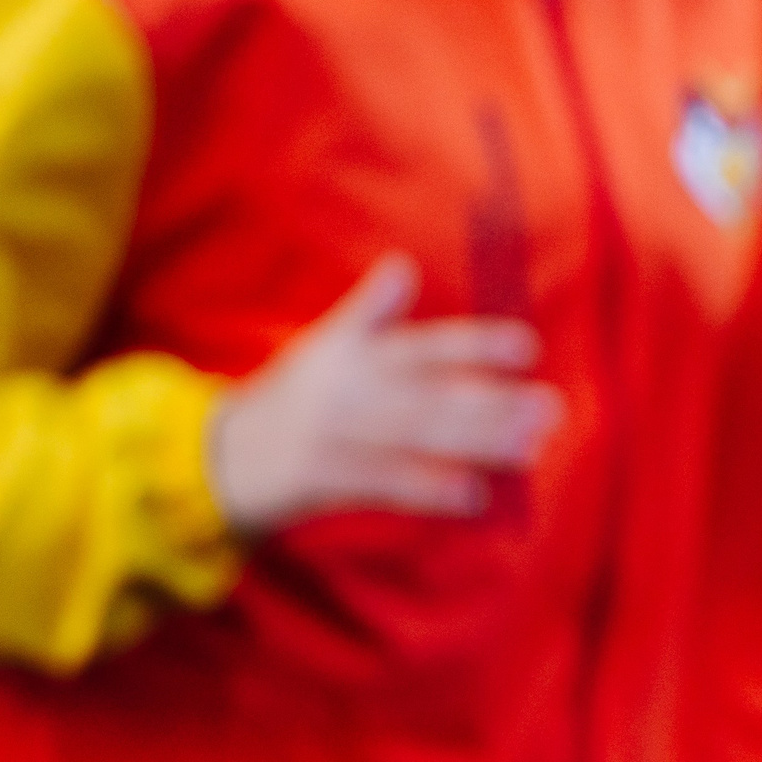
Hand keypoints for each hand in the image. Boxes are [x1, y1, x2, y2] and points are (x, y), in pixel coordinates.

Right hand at [210, 256, 561, 531]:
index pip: (424, 346)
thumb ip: (369, 310)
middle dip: (493, 401)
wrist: (209, 456)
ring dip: (476, 444)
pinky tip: (474, 497)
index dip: (475, 344)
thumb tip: (402, 264)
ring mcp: (331, 432)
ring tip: (530, 448)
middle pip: (431, 394)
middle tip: (551, 408)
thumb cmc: (284, 398)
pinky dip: (428, 489)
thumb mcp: (323, 347)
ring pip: (415, 437)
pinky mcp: (316, 476)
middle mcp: (348, 388)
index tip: (528, 346)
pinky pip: (382, 483)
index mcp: (354, 354)